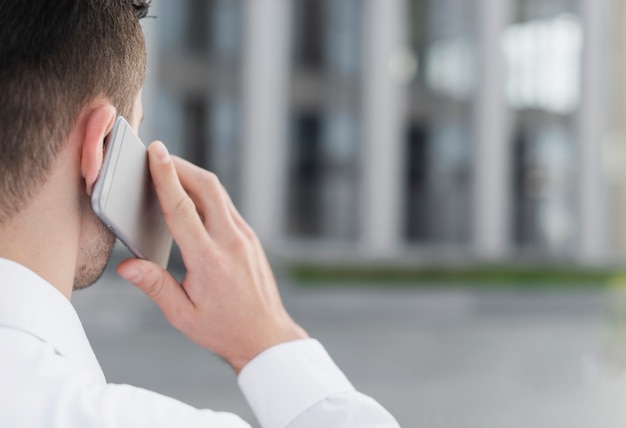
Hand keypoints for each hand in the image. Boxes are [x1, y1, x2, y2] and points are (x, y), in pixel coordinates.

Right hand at [117, 141, 307, 373]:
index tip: (155, 152)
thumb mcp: (183, 315)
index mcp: (209, 260)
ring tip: (169, 170)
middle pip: (206, 187)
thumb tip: (126, 266)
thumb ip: (155, 287)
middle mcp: (231, 241)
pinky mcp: (250, 238)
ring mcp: (245, 237)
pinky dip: (206, 193)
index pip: (182, 208)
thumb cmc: (223, 329)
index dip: (166, 177)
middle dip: (180, 166)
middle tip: (156, 155)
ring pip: (218, 193)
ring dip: (193, 176)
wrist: (266, 336)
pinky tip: (191, 196)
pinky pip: (226, 205)